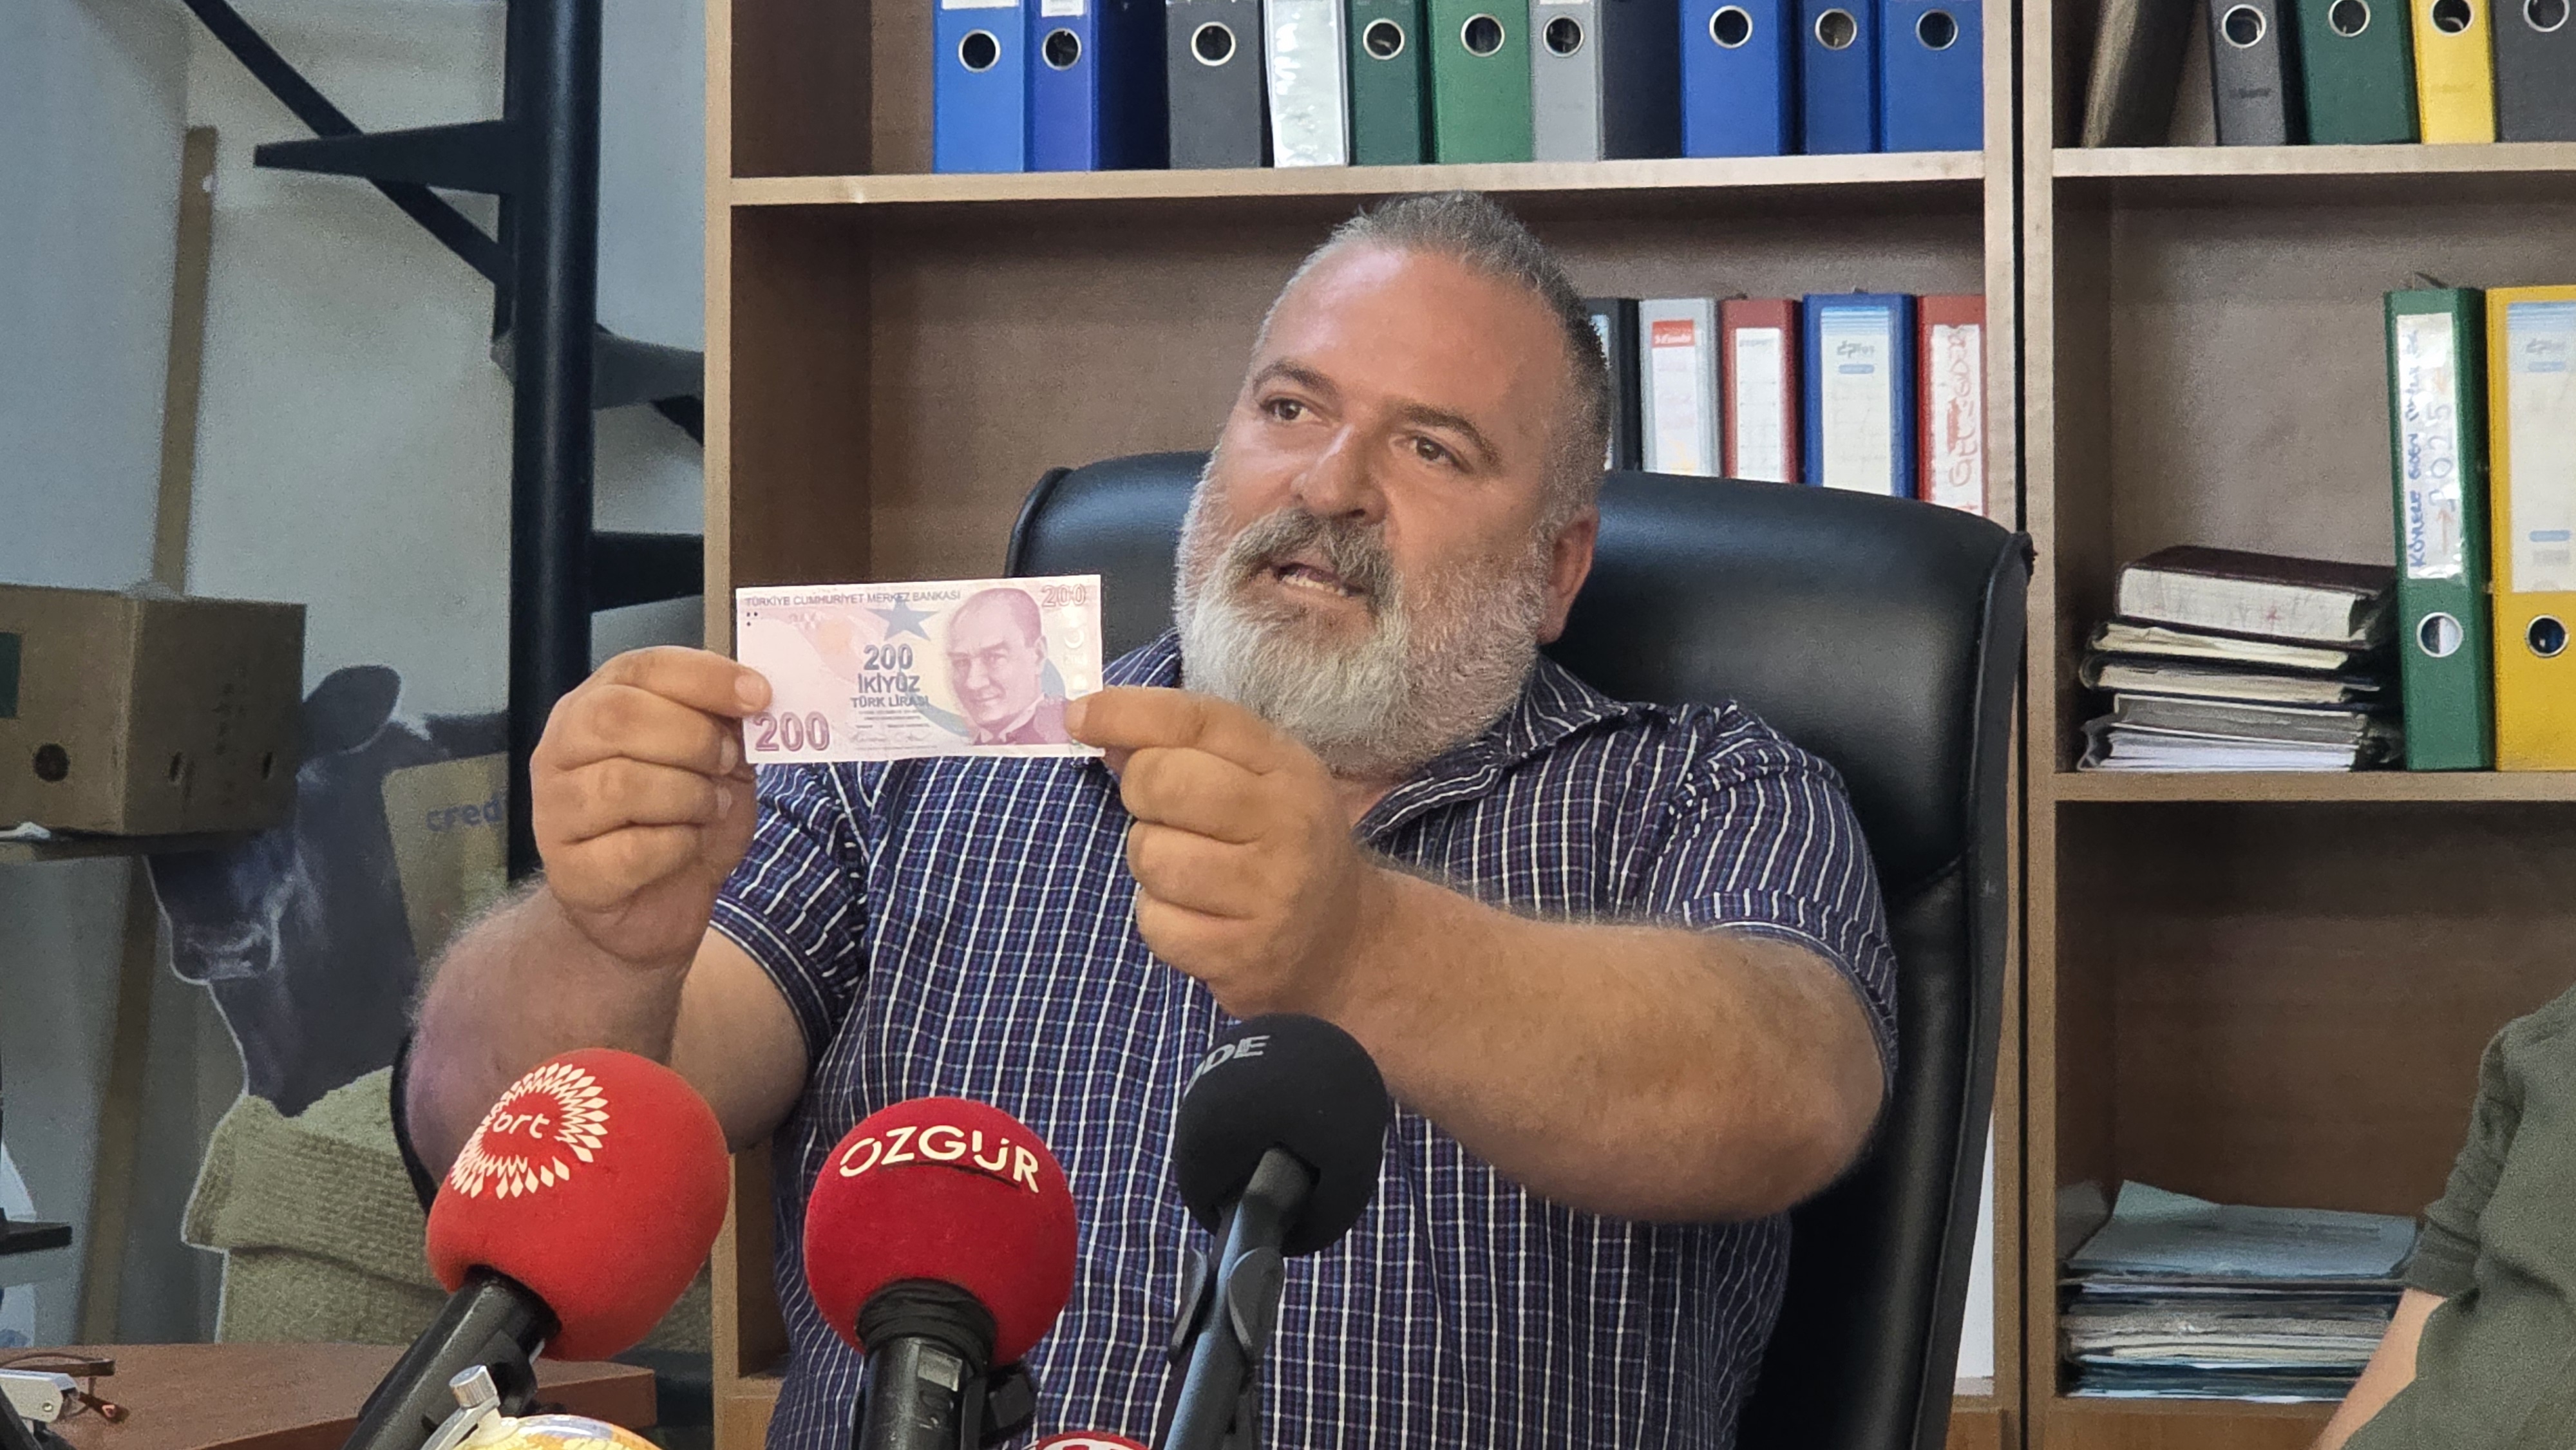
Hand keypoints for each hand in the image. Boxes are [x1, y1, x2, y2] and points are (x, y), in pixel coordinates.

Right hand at [531, 646, 769, 968]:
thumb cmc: (682, 821)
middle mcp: (563, 749)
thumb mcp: (717, 762)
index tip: (759, 695)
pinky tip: (686, 847)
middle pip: (618, 717)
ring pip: (622, 783)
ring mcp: (555, 810)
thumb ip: (727, 723)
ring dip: (689, 796)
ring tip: (710, 808)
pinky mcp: (569, 870)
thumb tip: (755, 693)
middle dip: (692, 738)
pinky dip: (676, 846)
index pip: (642, 668)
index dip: (705, 676)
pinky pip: (630, 849)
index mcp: (598, 705)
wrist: (657, 904)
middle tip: (727, 762)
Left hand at [1067, 687, 1384, 1017]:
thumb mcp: (1258, 778)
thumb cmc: (1283, 845)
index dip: (1126, 712)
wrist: (1345, 942)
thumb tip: (1094, 722)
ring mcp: (1269, 895)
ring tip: (1190, 871)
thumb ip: (1187, 745)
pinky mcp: (1243, 957)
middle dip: (1140, 794)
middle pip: (1162, 783)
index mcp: (1288, 768)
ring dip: (1151, 862)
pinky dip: (1160, 918)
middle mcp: (1287, 825)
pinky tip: (1195, 916)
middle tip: (1164, 815)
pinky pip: (1156, 923)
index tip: (1079, 716)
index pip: (1197, 720)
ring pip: (1151, 856)